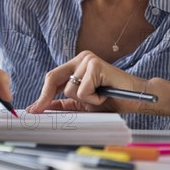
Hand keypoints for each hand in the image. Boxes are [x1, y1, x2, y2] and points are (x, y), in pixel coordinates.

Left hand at [26, 51, 146, 113]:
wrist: (136, 99)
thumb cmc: (111, 100)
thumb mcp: (83, 104)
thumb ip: (64, 103)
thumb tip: (43, 107)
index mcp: (76, 65)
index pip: (52, 78)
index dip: (42, 95)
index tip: (33, 110)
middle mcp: (81, 58)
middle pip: (54, 79)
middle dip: (49, 97)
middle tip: (44, 110)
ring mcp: (88, 60)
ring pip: (70, 89)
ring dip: (85, 100)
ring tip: (100, 96)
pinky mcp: (96, 65)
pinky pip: (83, 90)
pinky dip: (93, 99)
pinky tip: (105, 93)